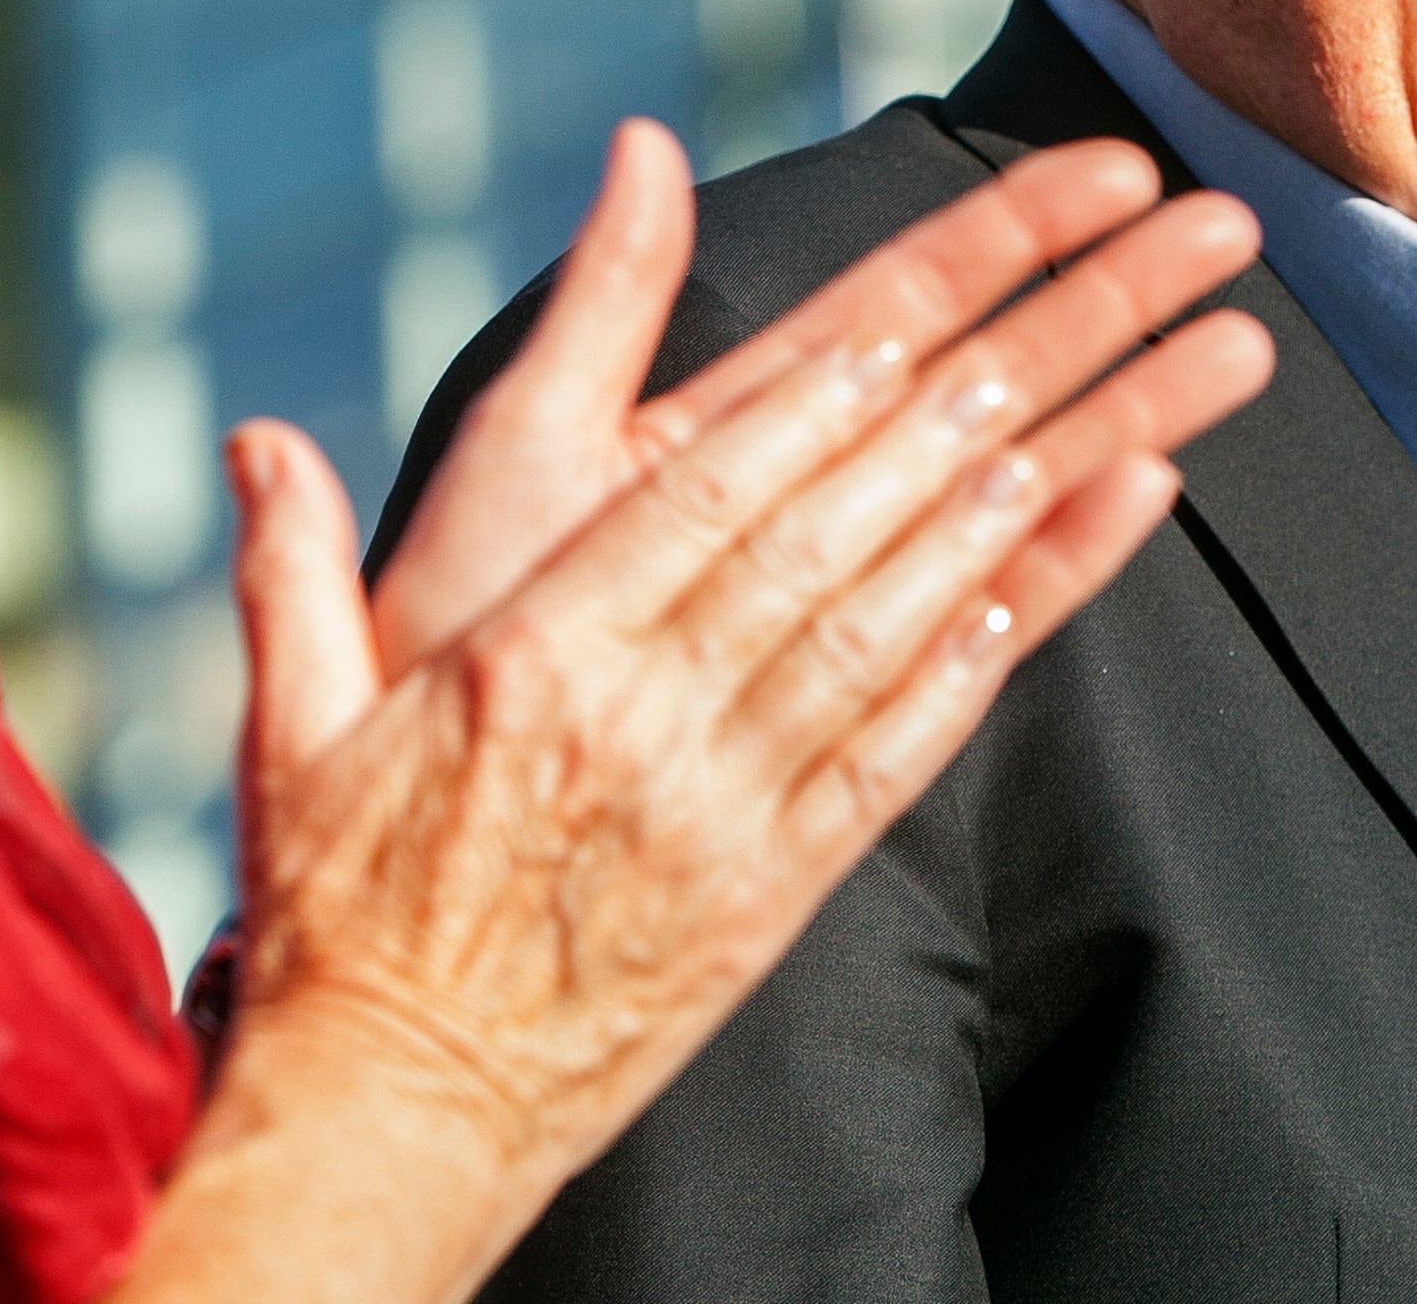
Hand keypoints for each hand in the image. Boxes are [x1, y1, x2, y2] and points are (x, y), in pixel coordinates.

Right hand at [108, 124, 1269, 1303]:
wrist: (390, 1121)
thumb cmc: (338, 913)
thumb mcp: (292, 726)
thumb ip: (290, 570)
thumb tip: (261, 439)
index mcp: (536, 654)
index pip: (712, 487)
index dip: (833, 386)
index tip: (937, 300)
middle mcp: (647, 715)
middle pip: (844, 519)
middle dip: (998, 391)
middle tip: (1115, 294)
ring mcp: (726, 804)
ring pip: (898, 621)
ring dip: (1034, 503)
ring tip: (1155, 404)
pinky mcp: (777, 890)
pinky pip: (899, 755)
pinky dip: (984, 656)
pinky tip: (1064, 563)